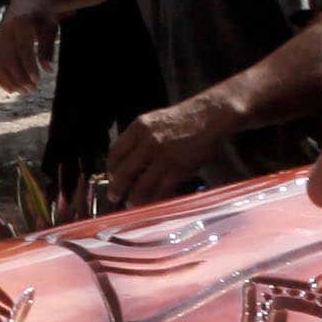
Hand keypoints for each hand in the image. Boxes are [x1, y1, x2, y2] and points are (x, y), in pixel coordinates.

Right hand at [0, 0, 58, 94]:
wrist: (29, 0)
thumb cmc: (43, 16)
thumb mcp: (50, 28)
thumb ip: (47, 48)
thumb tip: (48, 69)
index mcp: (21, 24)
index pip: (23, 50)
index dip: (29, 67)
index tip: (38, 80)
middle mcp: (6, 31)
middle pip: (10, 59)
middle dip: (20, 77)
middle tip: (33, 90)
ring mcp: (0, 38)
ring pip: (1, 64)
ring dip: (11, 80)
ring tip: (25, 91)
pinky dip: (2, 78)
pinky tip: (12, 90)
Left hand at [105, 100, 231, 203]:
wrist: (210, 115)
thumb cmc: (185, 119)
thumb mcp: (156, 122)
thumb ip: (141, 139)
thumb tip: (130, 162)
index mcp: (138, 128)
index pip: (115, 153)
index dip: (111, 169)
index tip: (112, 178)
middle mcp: (147, 141)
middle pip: (124, 173)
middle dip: (117, 189)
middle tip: (115, 197)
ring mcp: (163, 155)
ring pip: (141, 186)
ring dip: (135, 200)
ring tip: (133, 205)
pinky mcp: (178, 167)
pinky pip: (162, 190)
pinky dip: (156, 200)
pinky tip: (153, 204)